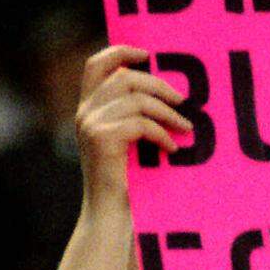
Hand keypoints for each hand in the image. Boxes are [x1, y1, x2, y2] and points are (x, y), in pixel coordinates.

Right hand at [75, 45, 188, 220]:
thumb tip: (167, 92)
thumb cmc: (125, 183)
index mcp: (87, 109)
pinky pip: (141, 123)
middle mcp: (84, 113)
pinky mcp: (102, 139)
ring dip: (167, 113)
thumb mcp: (126, 143)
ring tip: (185, 128)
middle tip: (183, 102)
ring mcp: (90, 125)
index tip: (148, 55)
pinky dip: (162, 134)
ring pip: (137, 99)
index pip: (96, 65)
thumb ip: (133, 116)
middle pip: (125, 77)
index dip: (121, 52)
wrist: (109, 217)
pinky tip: (171, 149)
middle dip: (159, 85)